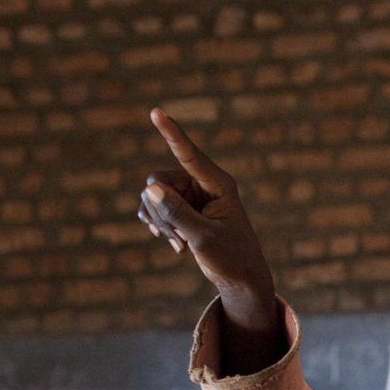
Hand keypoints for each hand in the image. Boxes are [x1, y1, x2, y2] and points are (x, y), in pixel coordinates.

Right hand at [138, 108, 275, 314]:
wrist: (240, 278)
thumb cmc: (231, 257)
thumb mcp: (203, 238)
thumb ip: (177, 214)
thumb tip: (150, 190)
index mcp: (218, 183)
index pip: (189, 154)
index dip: (171, 132)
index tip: (156, 111)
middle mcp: (202, 184)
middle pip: (159, 180)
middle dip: (160, 209)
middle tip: (177, 237)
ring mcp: (190, 195)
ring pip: (153, 195)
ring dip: (160, 221)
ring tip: (181, 243)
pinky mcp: (182, 208)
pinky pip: (153, 207)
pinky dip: (159, 225)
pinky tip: (176, 244)